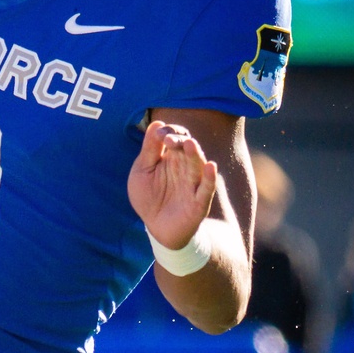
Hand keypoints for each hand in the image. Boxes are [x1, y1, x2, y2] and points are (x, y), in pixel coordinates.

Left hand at [128, 120, 217, 248]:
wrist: (157, 228)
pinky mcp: (199, 202)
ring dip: (195, 154)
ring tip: (190, 144)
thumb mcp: (142, 172)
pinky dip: (210, 178)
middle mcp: (185, 167)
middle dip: (179, 142)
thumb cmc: (149, 198)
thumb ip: (149, 150)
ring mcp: (193, 183)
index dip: (169, 133)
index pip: (176, 138)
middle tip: (169, 140)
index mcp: (172, 157)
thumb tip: (156, 124)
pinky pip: (207, 188)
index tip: (160, 134)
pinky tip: (211, 167)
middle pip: (187, 149)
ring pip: (197, 165)